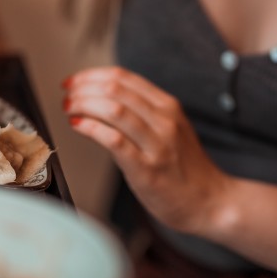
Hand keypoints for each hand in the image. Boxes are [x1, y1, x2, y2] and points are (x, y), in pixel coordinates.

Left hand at [63, 66, 232, 232]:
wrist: (209, 202)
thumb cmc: (183, 169)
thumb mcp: (168, 130)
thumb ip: (140, 114)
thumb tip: (99, 101)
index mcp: (167, 106)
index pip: (123, 78)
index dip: (92, 75)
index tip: (73, 81)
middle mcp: (164, 120)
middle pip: (116, 89)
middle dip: (83, 88)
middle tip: (67, 95)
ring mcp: (157, 144)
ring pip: (114, 110)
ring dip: (84, 105)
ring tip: (69, 109)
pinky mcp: (147, 169)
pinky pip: (114, 141)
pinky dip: (91, 128)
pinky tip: (77, 126)